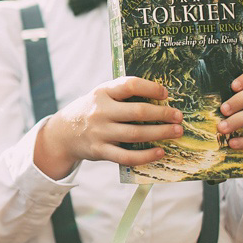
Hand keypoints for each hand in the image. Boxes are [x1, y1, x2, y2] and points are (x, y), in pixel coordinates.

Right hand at [34, 76, 183, 178]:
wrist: (63, 133)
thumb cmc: (92, 111)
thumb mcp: (101, 95)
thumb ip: (122, 94)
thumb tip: (160, 97)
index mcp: (102, 92)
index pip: (129, 85)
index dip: (150, 88)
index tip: (165, 93)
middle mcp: (100, 111)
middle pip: (137, 112)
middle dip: (162, 114)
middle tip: (178, 116)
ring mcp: (100, 132)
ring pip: (136, 134)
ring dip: (160, 133)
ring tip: (176, 132)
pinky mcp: (100, 151)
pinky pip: (127, 156)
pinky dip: (146, 156)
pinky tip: (160, 152)